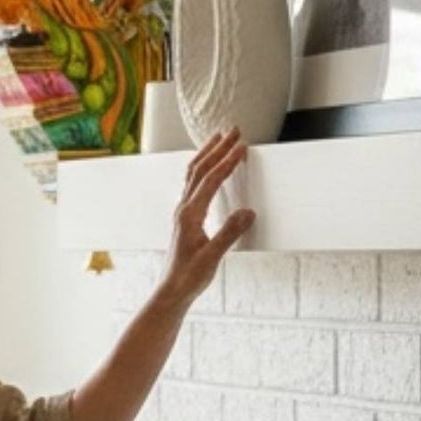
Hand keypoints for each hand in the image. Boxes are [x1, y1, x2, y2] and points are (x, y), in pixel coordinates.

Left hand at [159, 126, 255, 308]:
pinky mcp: (186, 216)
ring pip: (194, 173)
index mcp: (190, 214)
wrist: (172, 290)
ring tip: (220, 138)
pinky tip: (210, 166)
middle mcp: (184, 208)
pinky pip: (194, 183)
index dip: (227, 162)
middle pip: (200, 169)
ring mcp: (183, 211)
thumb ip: (229, 233)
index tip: (242, 146)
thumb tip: (248, 212)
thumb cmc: (190, 276)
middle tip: (234, 130)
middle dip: (218, 148)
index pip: (211, 180)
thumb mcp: (212, 257)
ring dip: (208, 153)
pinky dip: (204, 167)